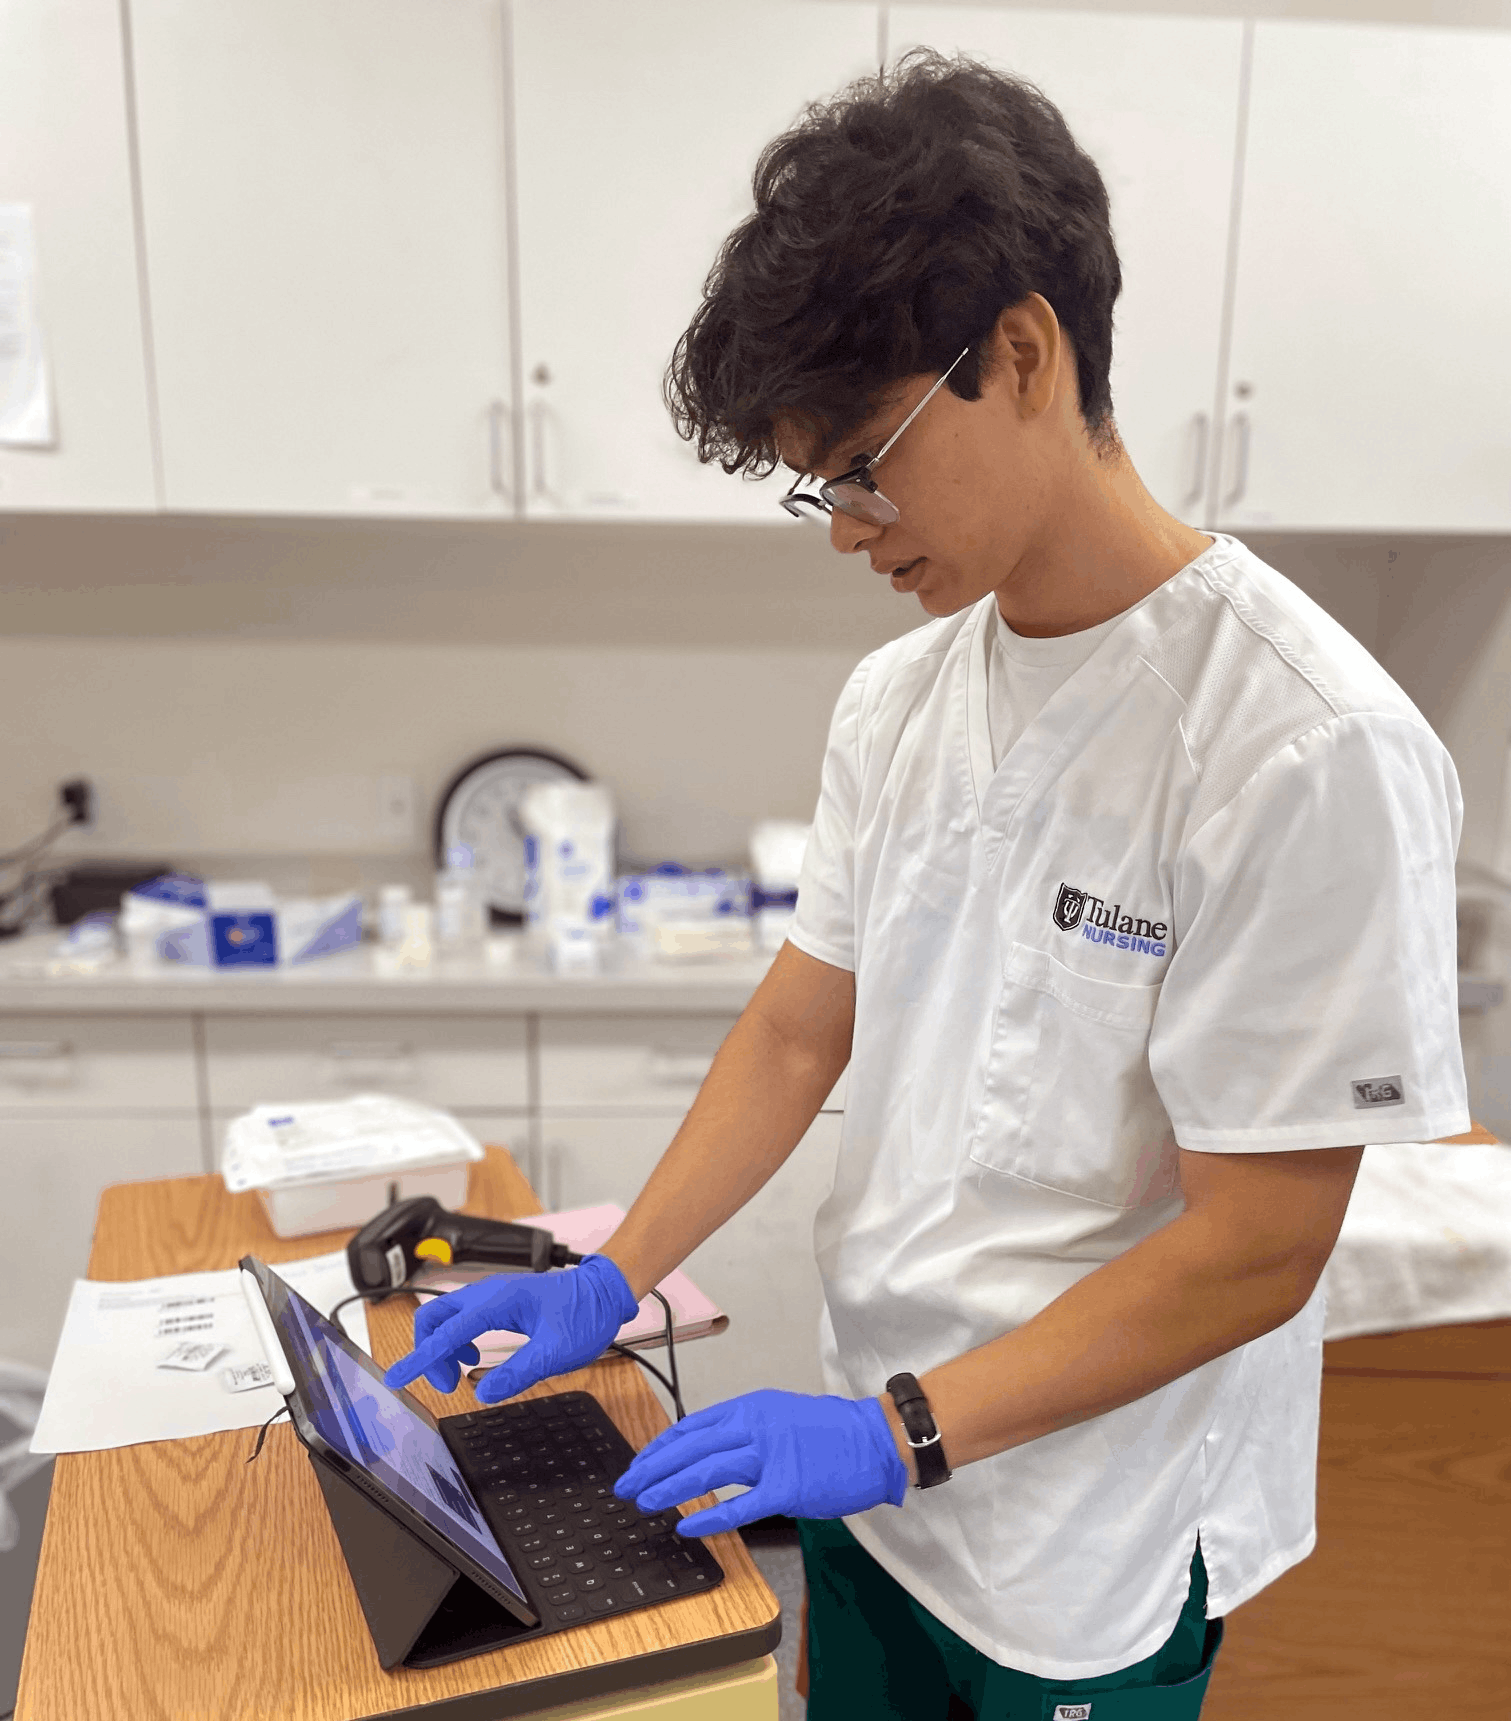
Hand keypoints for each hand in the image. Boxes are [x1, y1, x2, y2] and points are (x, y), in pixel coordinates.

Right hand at [382, 1254, 639, 1403]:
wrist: (606, 1290)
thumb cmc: (586, 1315)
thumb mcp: (556, 1352)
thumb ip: (518, 1372)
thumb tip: (482, 1394)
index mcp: (498, 1301)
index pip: (446, 1333)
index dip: (419, 1359)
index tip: (395, 1379)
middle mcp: (489, 1293)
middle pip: (434, 1318)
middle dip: (428, 1353)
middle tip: (448, 1385)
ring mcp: (493, 1294)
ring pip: (446, 1318)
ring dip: (443, 1349)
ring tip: (462, 1375)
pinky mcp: (499, 1301)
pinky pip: (463, 1319)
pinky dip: (457, 1341)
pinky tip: (475, 1358)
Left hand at [612, 1389, 907, 1537]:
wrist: (876, 1440)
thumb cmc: (832, 1433)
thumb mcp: (780, 1416)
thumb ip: (746, 1431)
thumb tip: (709, 1452)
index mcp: (750, 1407)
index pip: (691, 1426)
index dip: (659, 1446)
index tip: (639, 1463)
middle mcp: (754, 1425)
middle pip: (688, 1446)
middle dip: (651, 1467)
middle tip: (626, 1486)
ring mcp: (769, 1455)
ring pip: (704, 1470)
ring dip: (669, 1488)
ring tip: (644, 1501)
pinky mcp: (786, 1487)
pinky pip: (738, 1506)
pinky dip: (708, 1519)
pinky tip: (687, 1527)